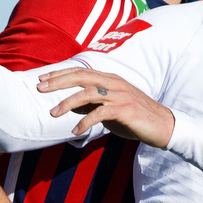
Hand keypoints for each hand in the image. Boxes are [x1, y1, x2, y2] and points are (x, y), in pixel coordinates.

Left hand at [38, 69, 175, 147]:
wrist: (163, 126)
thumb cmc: (135, 118)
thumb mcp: (110, 110)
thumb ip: (92, 105)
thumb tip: (71, 105)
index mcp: (110, 79)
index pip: (80, 71)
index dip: (60, 73)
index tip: (42, 78)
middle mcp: (114, 83)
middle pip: (81, 76)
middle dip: (58, 81)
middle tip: (39, 88)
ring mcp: (120, 95)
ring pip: (88, 93)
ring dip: (67, 103)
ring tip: (52, 114)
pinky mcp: (125, 110)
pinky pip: (100, 113)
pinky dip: (85, 122)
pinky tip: (75, 131)